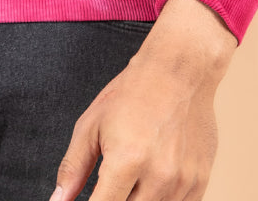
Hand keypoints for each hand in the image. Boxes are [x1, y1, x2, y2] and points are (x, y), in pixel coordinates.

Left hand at [51, 0, 236, 200]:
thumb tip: (58, 200)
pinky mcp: (199, 183)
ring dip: (137, 198)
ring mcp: (182, 182)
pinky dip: (160, 198)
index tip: (93, 198)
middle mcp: (158, 176)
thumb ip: (73, 167)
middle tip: (113, 178)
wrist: (180, 71)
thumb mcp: (92, 124)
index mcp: (126, 160)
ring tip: (134, 172)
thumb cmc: (134, 93)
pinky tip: (154, 175)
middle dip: (115, 198)